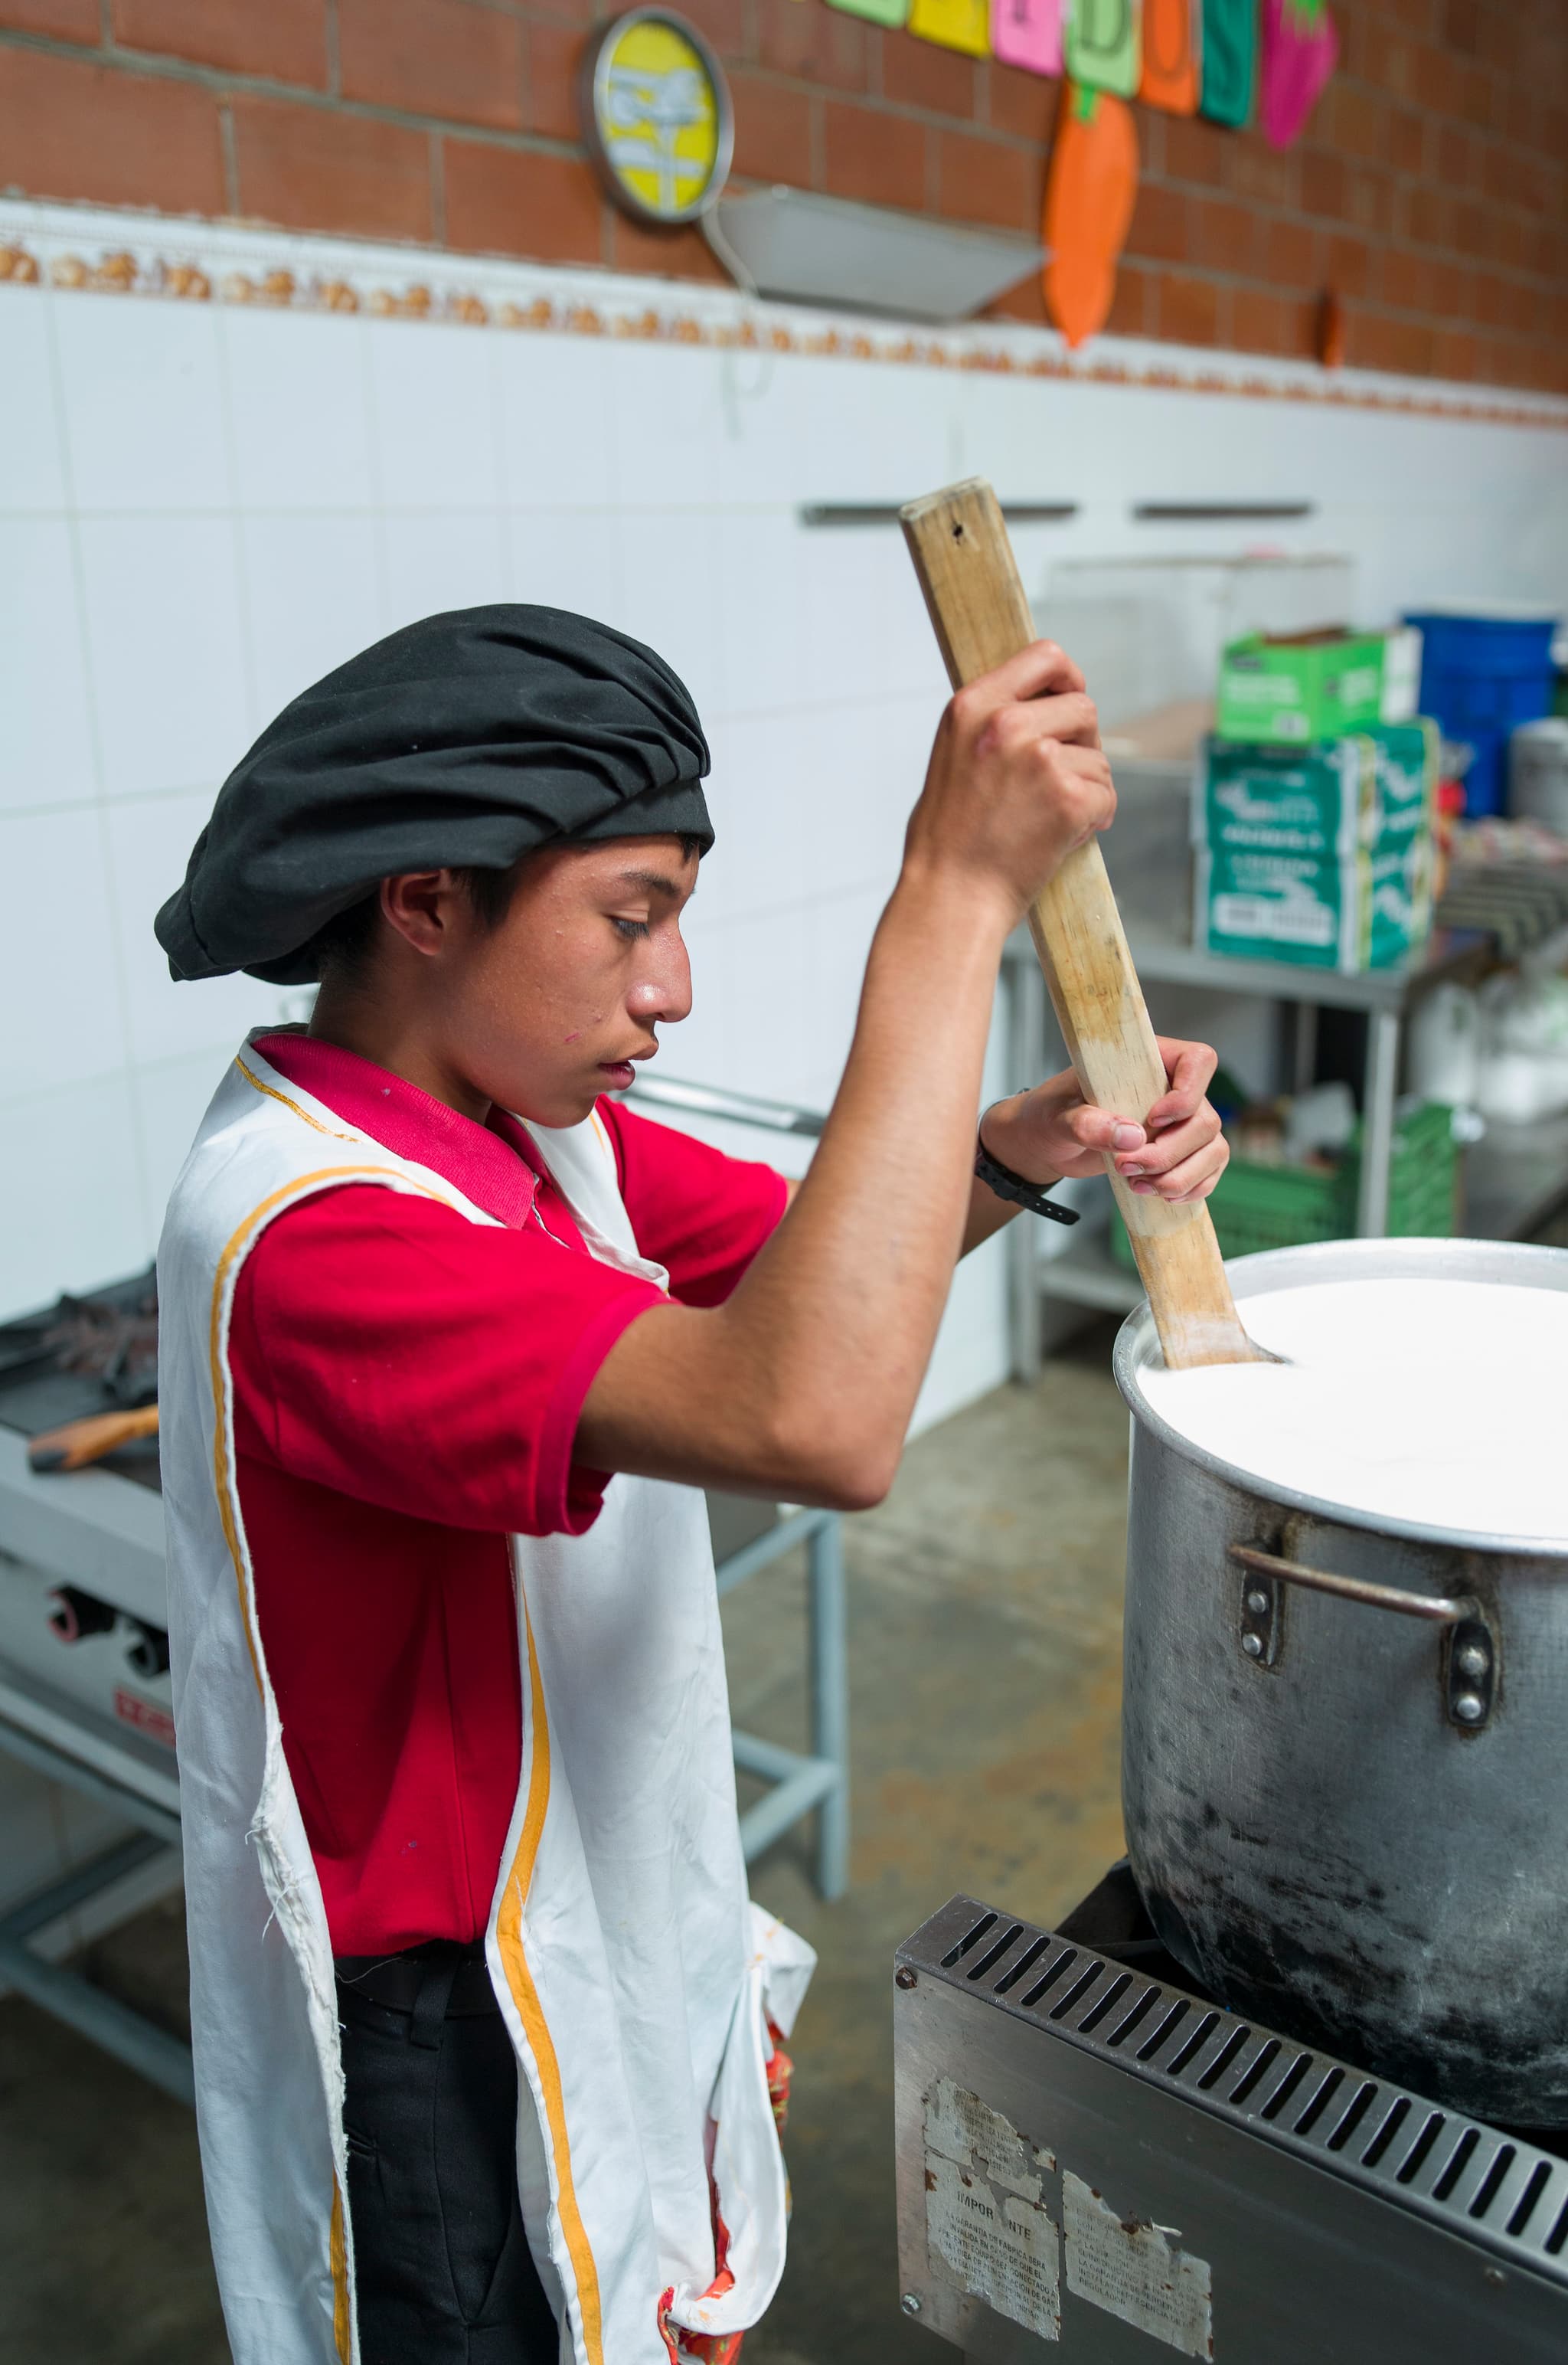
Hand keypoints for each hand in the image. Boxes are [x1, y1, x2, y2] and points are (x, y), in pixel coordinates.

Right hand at [902, 641, 1115, 926]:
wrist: (949, 898)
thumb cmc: (948, 841)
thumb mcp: (954, 757)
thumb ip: (994, 724)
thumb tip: (1045, 707)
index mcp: (972, 705)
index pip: (1045, 657)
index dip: (1069, 678)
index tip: (1072, 700)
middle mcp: (1005, 724)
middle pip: (1083, 708)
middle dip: (1083, 745)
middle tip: (1062, 781)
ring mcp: (1039, 759)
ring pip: (1098, 759)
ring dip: (1087, 789)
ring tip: (1051, 820)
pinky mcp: (1067, 798)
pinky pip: (1106, 797)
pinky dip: (1095, 820)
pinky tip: (1063, 838)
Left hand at [981, 1037, 1228, 1204]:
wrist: (1047, 1142)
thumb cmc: (1051, 1114)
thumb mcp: (1057, 1115)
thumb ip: (1087, 1123)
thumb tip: (1131, 1137)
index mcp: (1148, 1062)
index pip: (1198, 1061)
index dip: (1188, 1093)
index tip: (1153, 1118)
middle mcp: (1173, 1090)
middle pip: (1205, 1119)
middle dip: (1170, 1152)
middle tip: (1126, 1167)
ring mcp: (1181, 1124)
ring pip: (1212, 1149)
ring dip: (1180, 1176)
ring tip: (1138, 1186)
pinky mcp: (1180, 1154)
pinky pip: (1207, 1171)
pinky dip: (1190, 1188)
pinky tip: (1160, 1196)